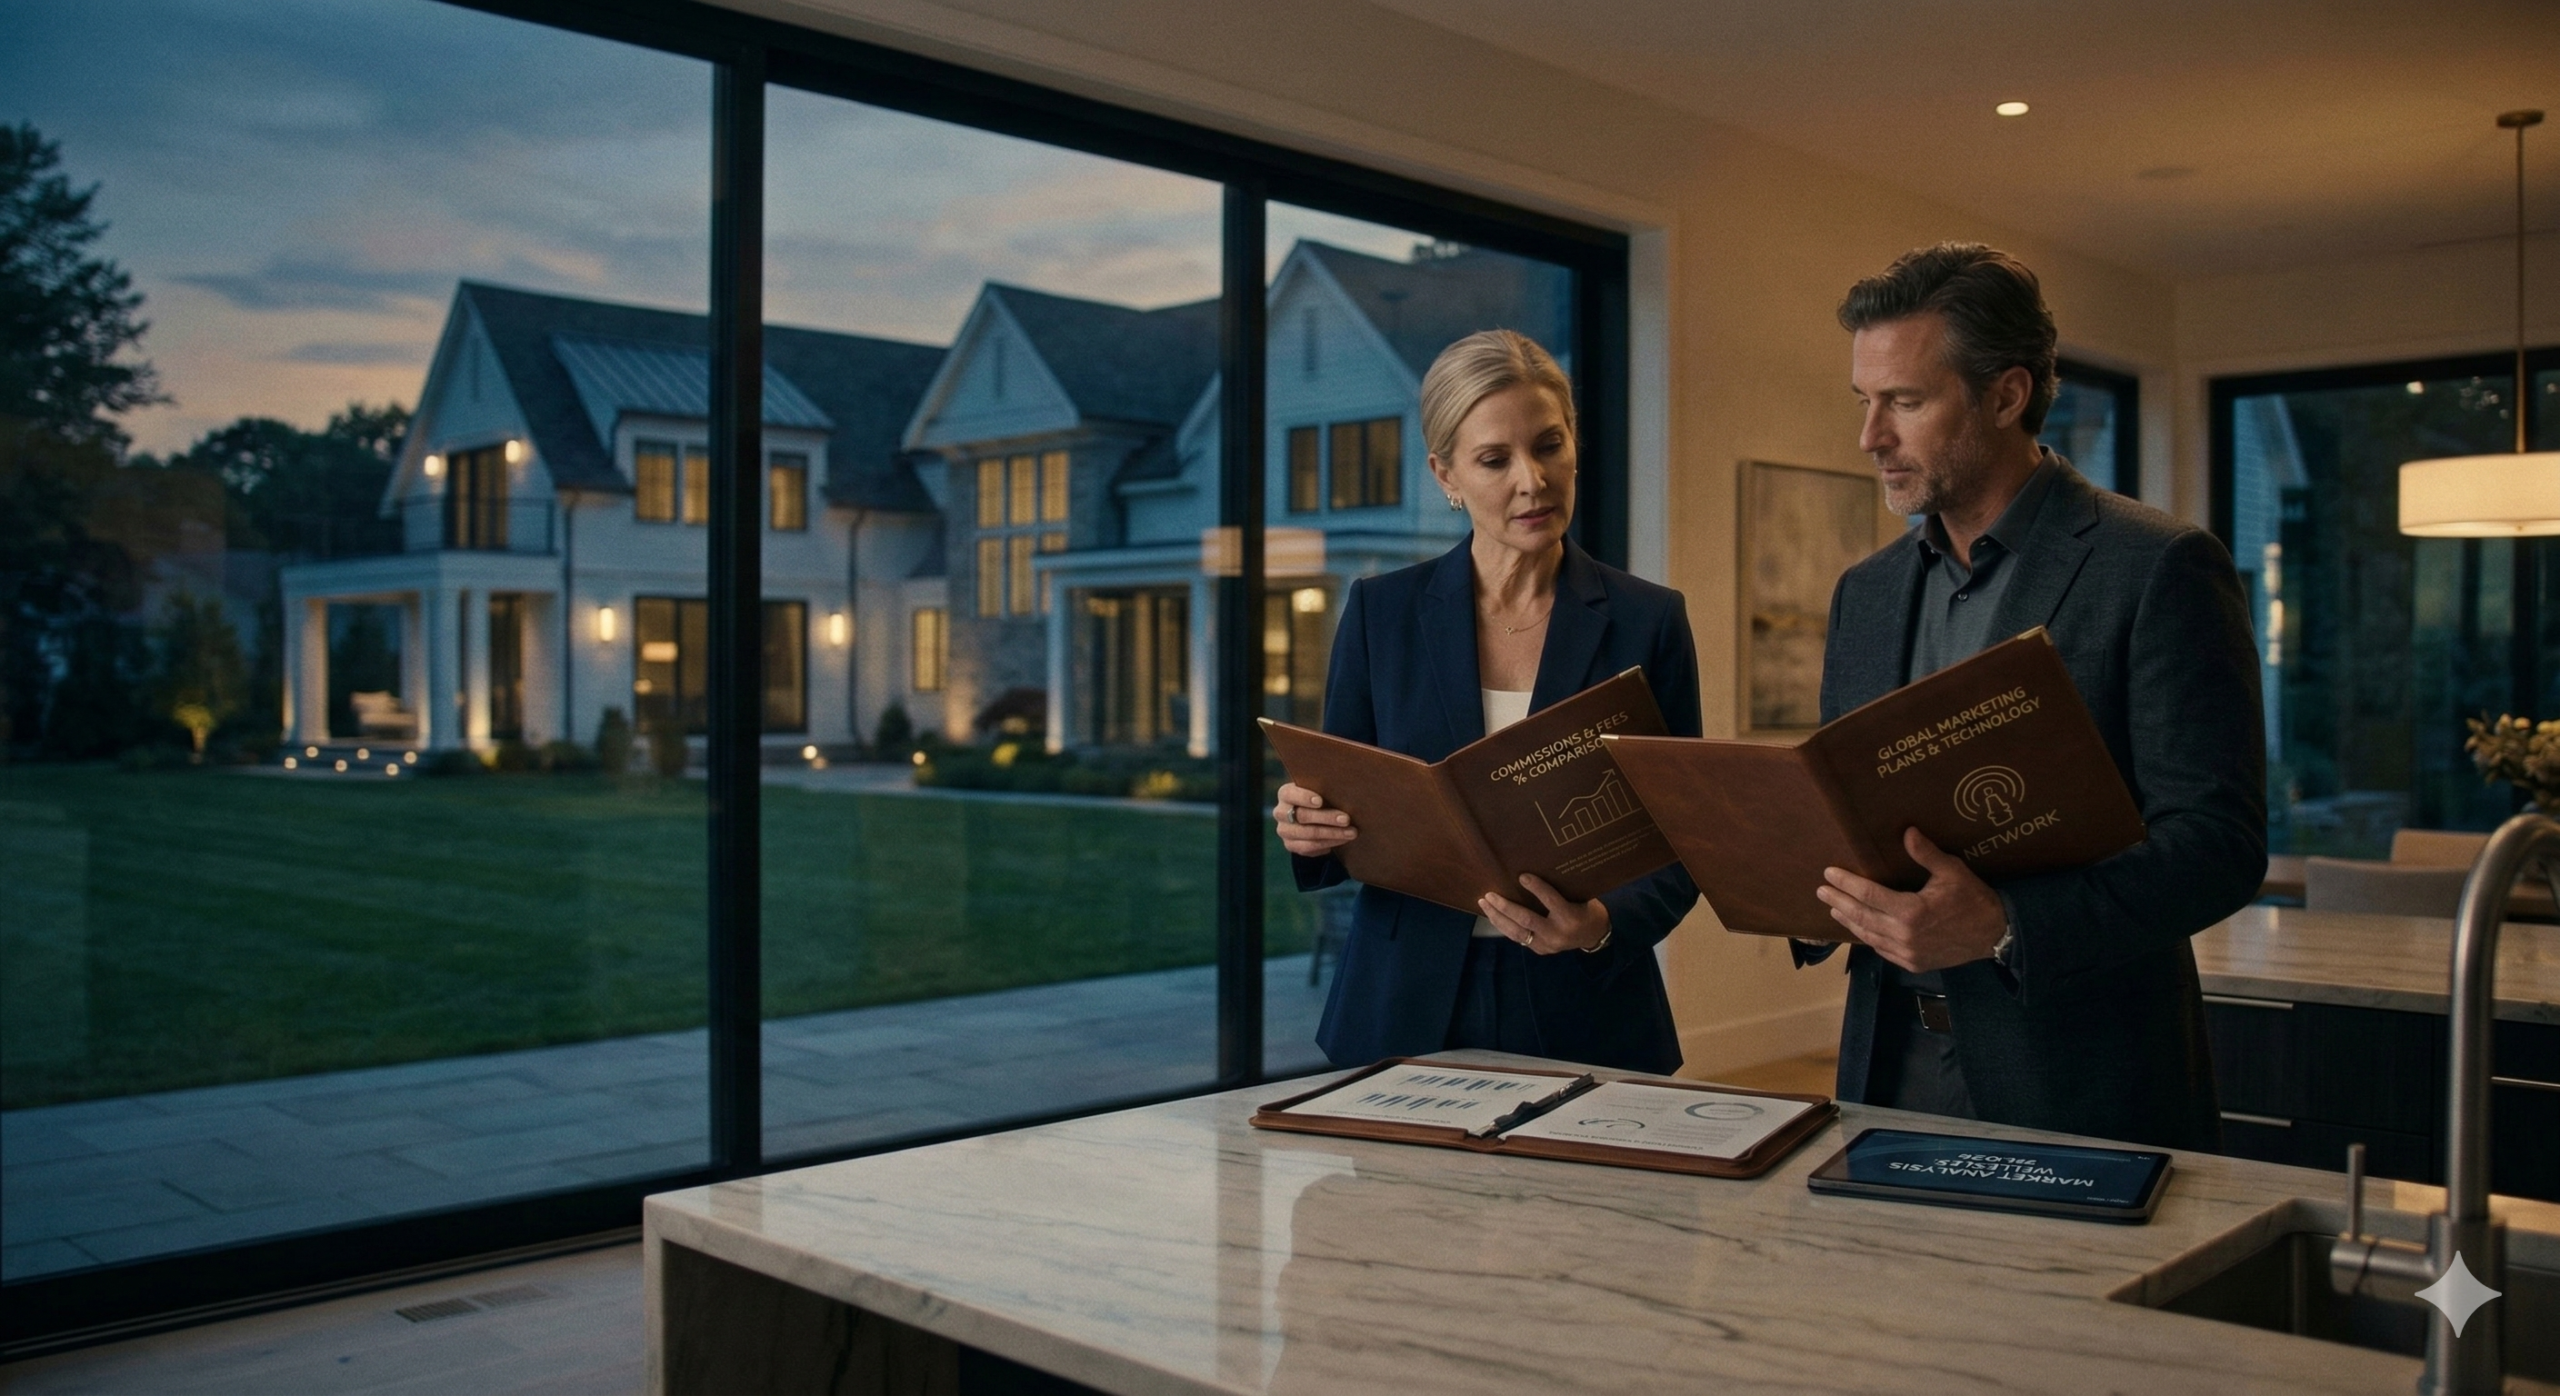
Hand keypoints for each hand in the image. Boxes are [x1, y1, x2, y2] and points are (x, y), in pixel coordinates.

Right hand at [1273, 782, 1355, 857]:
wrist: (1312, 817)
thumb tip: (1347, 791)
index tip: (1320, 801)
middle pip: (1302, 816)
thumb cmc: (1320, 797)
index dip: (1304, 798)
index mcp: (1285, 794)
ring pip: (1308, 834)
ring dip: (1332, 834)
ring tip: (1351, 833)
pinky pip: (1309, 848)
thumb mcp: (1320, 790)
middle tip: (1346, 819)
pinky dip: (1327, 844)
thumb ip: (1326, 788)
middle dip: (1327, 818)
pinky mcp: (1290, 845)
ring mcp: (1284, 831)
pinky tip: (1341, 841)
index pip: (1290, 794)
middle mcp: (1280, 812)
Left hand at [1479, 874, 1610, 954]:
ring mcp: (1547, 945)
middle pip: (1526, 919)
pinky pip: (1518, 938)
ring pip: (1517, 932)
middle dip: (1505, 907)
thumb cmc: (1587, 909)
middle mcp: (1557, 933)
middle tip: (1490, 894)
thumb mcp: (1581, 897)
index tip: (1521, 876)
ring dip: (1498, 917)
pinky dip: (1504, 926)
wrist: (1594, 936)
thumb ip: (1562, 889)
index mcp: (1570, 917)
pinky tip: (1493, 916)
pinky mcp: (1540, 950)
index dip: (1536, 888)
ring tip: (1485, 904)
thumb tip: (1536, 871)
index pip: (1551, 901)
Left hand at [1816, 827, 2005, 973]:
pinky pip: (1882, 950)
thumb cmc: (1973, 900)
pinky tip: (1860, 929)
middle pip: (1861, 916)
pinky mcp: (1912, 963)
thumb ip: (1926, 854)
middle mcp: (1904, 935)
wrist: (1995, 935)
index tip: (1829, 874)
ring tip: (1834, 909)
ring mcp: (1907, 953)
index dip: (1846, 883)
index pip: (1868, 894)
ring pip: (1868, 936)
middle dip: (1838, 902)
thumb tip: (1907, 832)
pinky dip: (1868, 938)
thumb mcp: (1952, 872)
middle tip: (1821, 891)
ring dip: (1849, 921)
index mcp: (1911, 911)